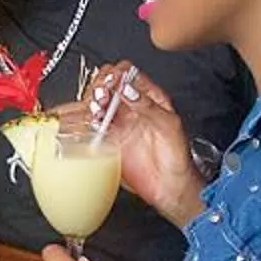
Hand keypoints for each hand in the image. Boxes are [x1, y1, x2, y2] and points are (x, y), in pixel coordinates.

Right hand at [82, 64, 205, 228]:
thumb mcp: (168, 124)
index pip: (127, 74)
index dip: (117, 73)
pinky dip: (83, 122)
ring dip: (91, 102)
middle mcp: (129, 108)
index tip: (113, 81)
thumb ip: (148, 105)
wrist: (169, 186)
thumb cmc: (177, 156)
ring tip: (97, 109)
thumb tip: (128, 89)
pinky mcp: (107, 141)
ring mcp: (117, 124)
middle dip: (100, 86)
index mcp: (147, 97)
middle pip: (105, 86)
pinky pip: (90, 127)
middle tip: (102, 95)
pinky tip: (88, 122)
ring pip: (95, 104)